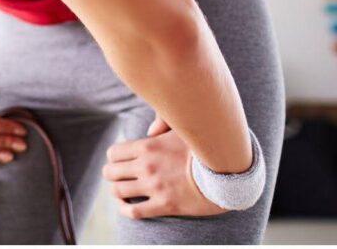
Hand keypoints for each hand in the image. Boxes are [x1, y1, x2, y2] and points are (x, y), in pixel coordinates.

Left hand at [103, 112, 228, 218]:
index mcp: (147, 146)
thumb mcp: (183, 129)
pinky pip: (134, 212)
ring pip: (118, 191)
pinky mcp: (164, 205)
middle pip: (111, 172)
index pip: (113, 153)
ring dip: (117, 191)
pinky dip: (125, 210)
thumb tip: (149, 132)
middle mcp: (146, 166)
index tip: (121, 161)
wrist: (227, 174)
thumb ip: (163, 125)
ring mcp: (154, 187)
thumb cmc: (204, 149)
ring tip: (123, 191)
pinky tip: (127, 207)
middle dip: (113, 174)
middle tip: (120, 176)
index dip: (114, 158)